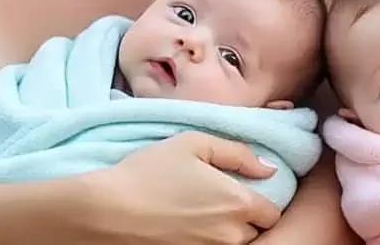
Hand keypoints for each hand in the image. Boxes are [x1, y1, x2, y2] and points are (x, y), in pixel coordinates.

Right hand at [68, 131, 282, 243]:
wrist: (106, 211)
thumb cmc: (149, 172)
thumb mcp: (194, 144)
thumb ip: (238, 153)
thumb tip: (267, 168)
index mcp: (238, 203)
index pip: (272, 213)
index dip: (261, 202)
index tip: (242, 193)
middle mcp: (230, 235)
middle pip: (255, 232)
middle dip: (244, 220)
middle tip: (219, 203)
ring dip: (225, 233)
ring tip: (201, 216)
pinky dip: (205, 242)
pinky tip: (186, 228)